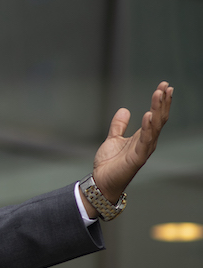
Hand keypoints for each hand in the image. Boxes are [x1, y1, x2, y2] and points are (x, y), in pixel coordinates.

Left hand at [89, 81, 172, 205]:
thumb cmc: (109, 163)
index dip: (160, 101)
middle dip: (163, 102)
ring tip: (160, 94)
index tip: (164, 86)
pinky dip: (147, 127)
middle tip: (166, 86)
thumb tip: (124, 110)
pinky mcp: (138, 157)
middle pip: (159, 118)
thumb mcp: (113, 139)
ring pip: (155, 126)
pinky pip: (145, 140)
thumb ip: (119, 125)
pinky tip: (148, 115)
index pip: (155, 116)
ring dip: (158, 110)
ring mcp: (144, 149)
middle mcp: (147, 142)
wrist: (101, 181)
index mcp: (142, 136)